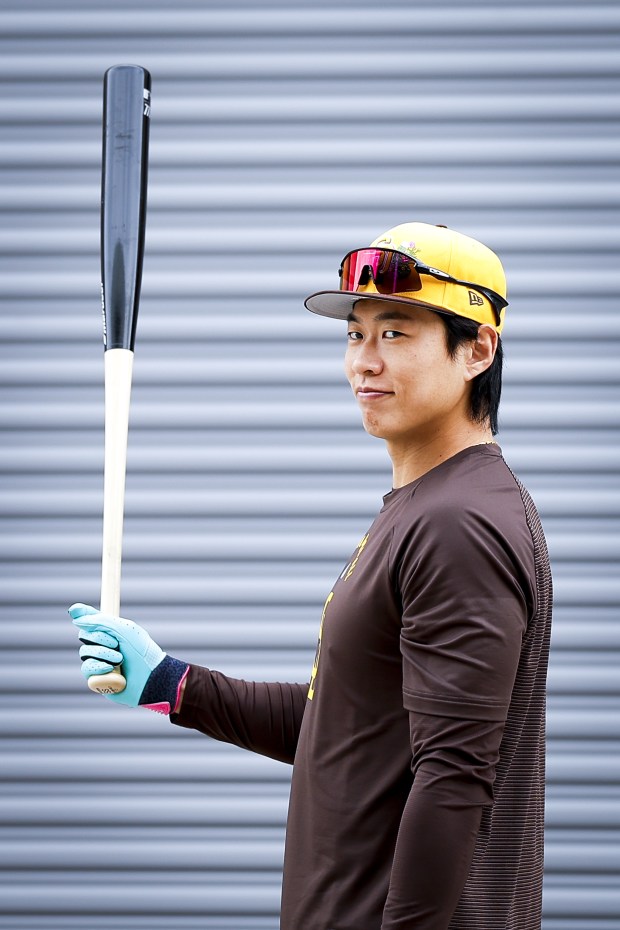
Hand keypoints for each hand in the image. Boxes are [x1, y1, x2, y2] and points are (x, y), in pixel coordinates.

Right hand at [69, 603, 188, 713]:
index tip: (74, 610)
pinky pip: (87, 670)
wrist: (151, 677)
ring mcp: (99, 662)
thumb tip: (75, 615)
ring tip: (119, 660)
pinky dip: (100, 669)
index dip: (82, 615)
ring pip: (84, 653)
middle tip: (116, 643)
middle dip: (99, 638)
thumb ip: (99, 620)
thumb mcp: (123, 629)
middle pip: (84, 635)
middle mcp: (103, 646)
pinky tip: (113, 672)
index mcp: (111, 632)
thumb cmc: (141, 651)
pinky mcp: (97, 679)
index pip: (91, 620)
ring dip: (103, 654)